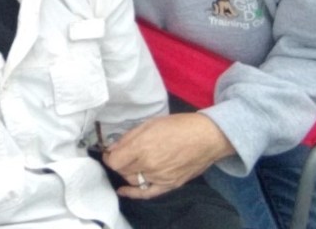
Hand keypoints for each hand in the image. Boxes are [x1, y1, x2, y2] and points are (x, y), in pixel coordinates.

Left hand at [103, 113, 234, 198]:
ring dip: (127, 172)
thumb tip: (113, 147)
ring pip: (133, 180)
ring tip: (130, 163)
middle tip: (122, 154)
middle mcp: (149, 165)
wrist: (206, 137)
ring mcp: (159, 177)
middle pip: (122, 170)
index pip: (114, 160)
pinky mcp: (169, 185)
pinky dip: (133, 193)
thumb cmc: (178, 125)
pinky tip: (123, 191)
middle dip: (119, 162)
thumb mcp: (150, 123)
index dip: (109, 156)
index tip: (110, 151)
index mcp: (143, 147)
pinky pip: (147, 193)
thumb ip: (129, 137)